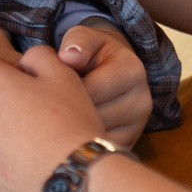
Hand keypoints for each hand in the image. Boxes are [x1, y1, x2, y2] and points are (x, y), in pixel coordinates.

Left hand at [0, 46, 106, 191]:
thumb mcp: (63, 74)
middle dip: (0, 104)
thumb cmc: (69, 123)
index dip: (14, 78)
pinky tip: (17, 166)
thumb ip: (37, 55)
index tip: (33, 94)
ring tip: (27, 147)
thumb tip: (22, 61)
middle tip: (32, 121)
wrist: (71, 180)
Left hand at [57, 18, 151, 145]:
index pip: (90, 90)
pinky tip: (69, 131)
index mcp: (132, 70)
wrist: (109, 69)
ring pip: (95, 138)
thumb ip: (76, 42)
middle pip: (93, 117)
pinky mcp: (129, 143)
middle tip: (49, 107)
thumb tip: (68, 57)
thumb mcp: (84, 38)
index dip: (63, 91)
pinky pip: (98, 152)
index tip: (48, 88)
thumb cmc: (90, 53)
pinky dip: (81, 146)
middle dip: (67, 113)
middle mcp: (142, 101)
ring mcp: (138, 126)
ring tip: (58, 118)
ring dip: (73, 131)